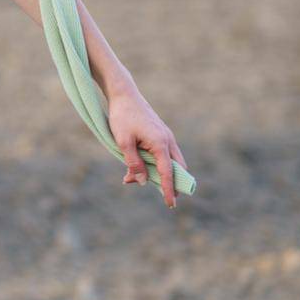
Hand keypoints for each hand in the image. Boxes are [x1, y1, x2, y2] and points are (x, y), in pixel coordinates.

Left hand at [107, 86, 186, 208]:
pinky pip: (163, 154)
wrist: (124, 95)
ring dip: (160, 173)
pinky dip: (156, 163)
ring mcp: (166, 137)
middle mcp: (168, 141)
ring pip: (170, 162)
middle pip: (177, 169)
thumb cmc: (122, 117)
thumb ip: (134, 163)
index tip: (171, 205)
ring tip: (134, 178)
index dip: (168, 190)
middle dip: (171, 183)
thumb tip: (143, 182)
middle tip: (164, 197)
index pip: (168, 173)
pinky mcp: (160, 134)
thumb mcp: (123, 142)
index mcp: (161, 144)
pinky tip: (137, 166)